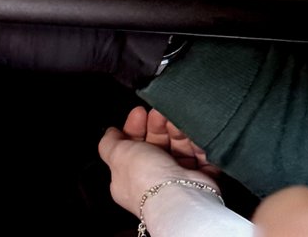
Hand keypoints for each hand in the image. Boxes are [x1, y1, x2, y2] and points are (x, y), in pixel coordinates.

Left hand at [99, 106, 222, 215]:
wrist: (180, 196)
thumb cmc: (146, 178)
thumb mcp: (118, 155)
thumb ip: (109, 143)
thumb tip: (109, 133)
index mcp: (130, 178)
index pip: (132, 147)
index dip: (135, 128)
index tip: (139, 112)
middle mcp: (153, 178)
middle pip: (156, 144)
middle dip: (157, 125)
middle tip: (159, 112)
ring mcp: (176, 178)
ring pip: (178, 146)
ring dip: (177, 129)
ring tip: (177, 118)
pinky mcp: (198, 177)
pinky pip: (198, 152)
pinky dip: (196, 140)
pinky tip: (193, 130)